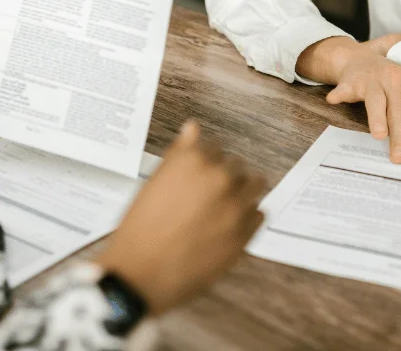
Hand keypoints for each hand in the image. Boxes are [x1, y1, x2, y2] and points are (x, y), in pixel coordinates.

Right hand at [96, 122, 265, 314]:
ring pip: (256, 185)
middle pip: (237, 165)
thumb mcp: (155, 182)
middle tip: (208, 196)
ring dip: (243, 192)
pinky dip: (247, 218)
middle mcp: (219, 177)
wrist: (141, 273)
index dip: (205, 163)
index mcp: (193, 159)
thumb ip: (180, 153)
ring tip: (223, 208)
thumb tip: (193, 128)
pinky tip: (227, 226)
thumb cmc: (141, 228)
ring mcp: (235, 205)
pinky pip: (259, 214)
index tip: (199, 176)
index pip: (214, 147)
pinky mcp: (245, 233)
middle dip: (224, 177)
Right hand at [299, 34, 400, 163]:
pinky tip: (335, 101)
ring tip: (377, 135)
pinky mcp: (351, 82)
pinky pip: (345, 89)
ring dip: (375, 116)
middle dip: (400, 134)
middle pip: (399, 109)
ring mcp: (372, 80)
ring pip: (375, 101)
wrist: (361, 58)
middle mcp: (395, 79)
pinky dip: (340, 94)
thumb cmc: (397, 81)